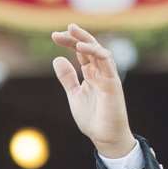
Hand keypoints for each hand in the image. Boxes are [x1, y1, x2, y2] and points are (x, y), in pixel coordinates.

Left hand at [50, 24, 133, 159]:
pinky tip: (82, 48)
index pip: (81, 52)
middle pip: (88, 47)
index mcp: (91, 74)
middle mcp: (100, 72)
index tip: (54, 36)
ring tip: (71, 32)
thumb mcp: (74, 95)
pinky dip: (95, 52)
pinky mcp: (113, 82)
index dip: (69, 42)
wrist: (105, 137)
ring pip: (99, 50)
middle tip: (58, 33)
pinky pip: (106, 62)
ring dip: (85, 40)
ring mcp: (107, 76)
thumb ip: (68, 78)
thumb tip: (57, 59)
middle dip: (75, 37)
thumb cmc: (93, 118)